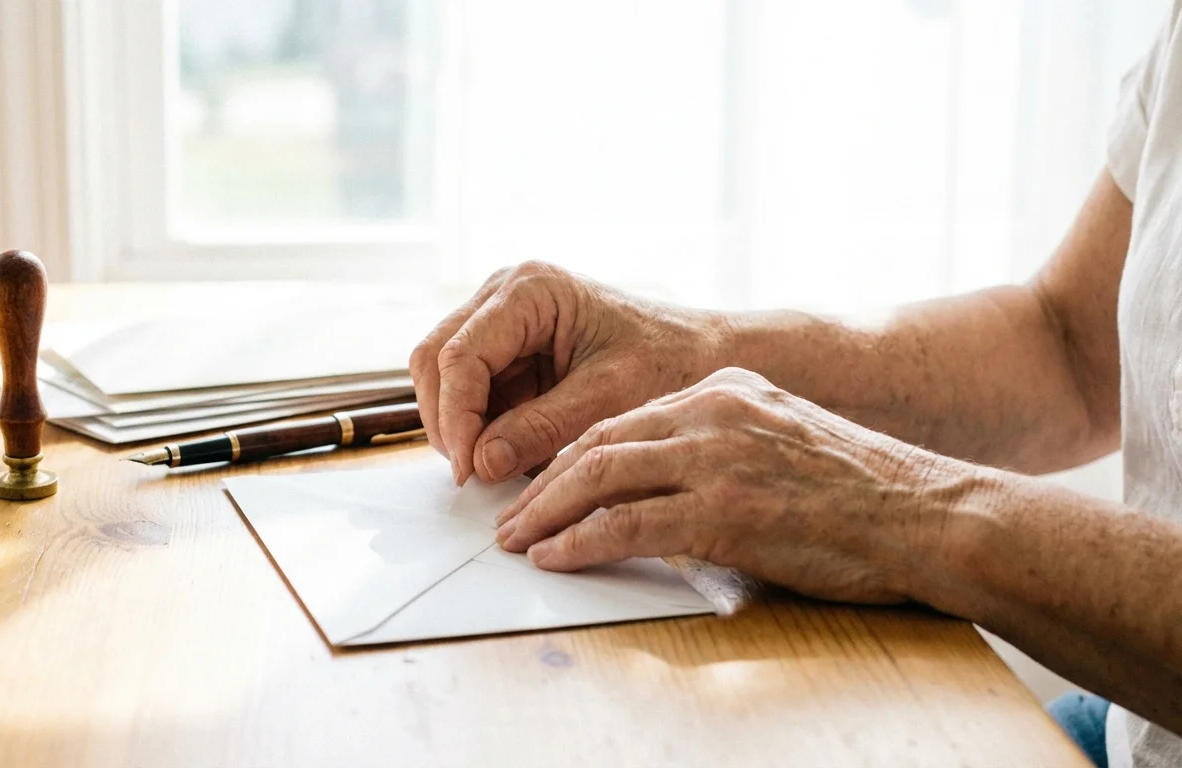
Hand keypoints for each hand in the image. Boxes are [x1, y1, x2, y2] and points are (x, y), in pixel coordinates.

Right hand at [409, 261, 720, 485]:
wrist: (698, 354)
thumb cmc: (666, 361)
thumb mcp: (608, 398)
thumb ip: (542, 428)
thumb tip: (481, 464)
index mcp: (530, 290)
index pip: (461, 355)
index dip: (456, 416)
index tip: (469, 470)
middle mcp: (503, 296)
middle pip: (435, 359)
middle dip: (447, 421)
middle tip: (471, 476)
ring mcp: (499, 321)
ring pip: (442, 376)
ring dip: (458, 426)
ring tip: (489, 470)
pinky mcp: (504, 351)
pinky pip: (469, 391)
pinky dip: (477, 427)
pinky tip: (504, 455)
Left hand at [493, 367, 964, 604]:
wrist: (929, 513)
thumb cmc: (862, 489)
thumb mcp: (784, 434)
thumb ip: (723, 441)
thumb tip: (665, 478)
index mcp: (727, 388)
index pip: (624, 419)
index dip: (572, 455)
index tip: (543, 482)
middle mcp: (715, 411)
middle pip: (600, 443)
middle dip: (545, 483)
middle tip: (512, 516)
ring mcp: (718, 458)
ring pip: (601, 477)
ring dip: (547, 512)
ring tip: (518, 539)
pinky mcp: (726, 510)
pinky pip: (628, 526)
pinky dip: (581, 542)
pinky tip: (556, 557)